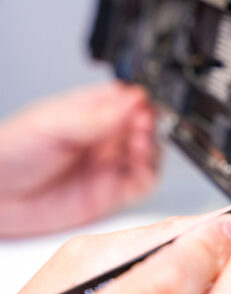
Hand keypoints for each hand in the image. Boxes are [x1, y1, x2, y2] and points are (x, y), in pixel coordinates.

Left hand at [0, 81, 157, 236]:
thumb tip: (132, 101)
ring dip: (153, 148)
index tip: (142, 106)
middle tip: (142, 125)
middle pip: (146, 127)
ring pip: (151, 153)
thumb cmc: (10, 152)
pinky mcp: (114, 192)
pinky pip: (144, 183)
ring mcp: (112, 164)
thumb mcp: (52, 125)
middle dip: (150, 125)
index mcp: (92, 110)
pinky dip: (150, 174)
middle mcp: (106, 137)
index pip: (129, 100)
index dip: (141, 102)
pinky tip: (141, 166)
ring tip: (140, 144)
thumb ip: (94, 118)